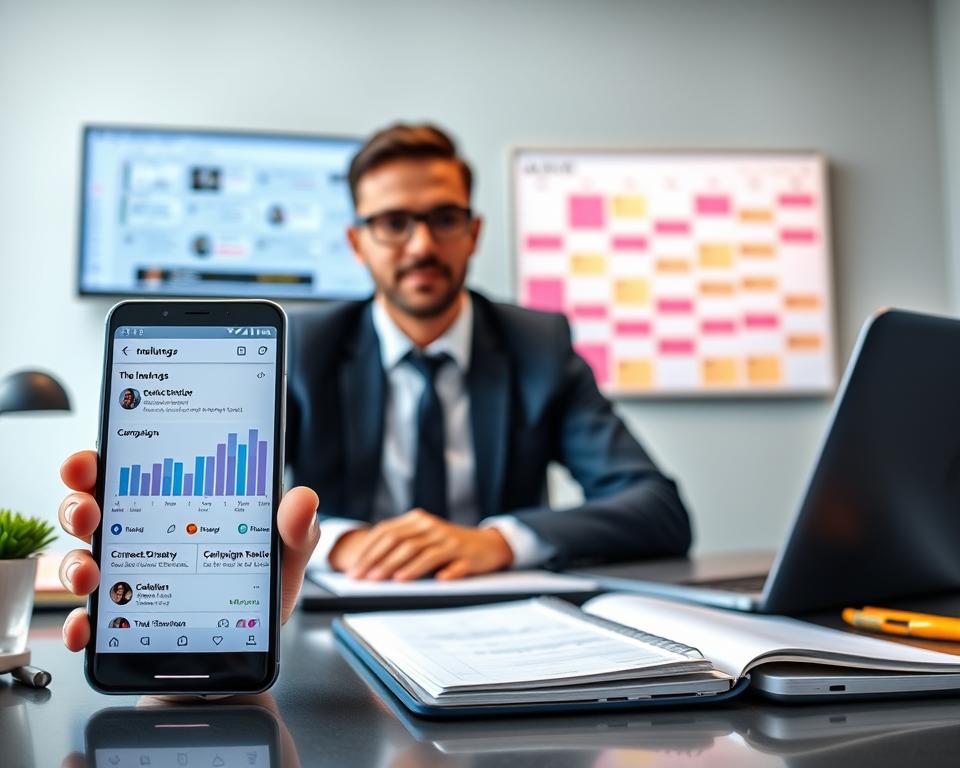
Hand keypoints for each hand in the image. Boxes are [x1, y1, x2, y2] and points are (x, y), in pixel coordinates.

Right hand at [57, 450, 320, 651]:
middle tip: (90, 513)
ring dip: (75, 564)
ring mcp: (127, 581)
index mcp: (177, 510)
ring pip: (81, 560)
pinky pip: (89, 621)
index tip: (89, 462)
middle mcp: (143, 540)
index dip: (100, 462)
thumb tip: (302, 499)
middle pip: (94, 510)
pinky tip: (90, 628)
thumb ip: (296, 529)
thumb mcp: (283, 559)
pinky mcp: (119, 625)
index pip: (130, 473)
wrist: (243, 664)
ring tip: (92, 576)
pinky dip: (82, 624)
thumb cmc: (255, 600)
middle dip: (78, 505)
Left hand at [331, 508, 513, 580]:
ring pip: (422, 551)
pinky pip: (452, 563)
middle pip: (400, 541)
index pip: (386, 532)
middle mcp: (432, 527)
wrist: (489, 544)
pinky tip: (432, 580)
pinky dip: (440, 571)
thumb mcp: (424, 539)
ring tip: (387, 580)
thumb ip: (401, 545)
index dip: (368, 551)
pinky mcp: (467, 555)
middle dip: (379, 561)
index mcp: (418, 520)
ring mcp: (450, 540)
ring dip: (402, 566)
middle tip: (364, 579)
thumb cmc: (449, 546)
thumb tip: (369, 567)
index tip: (354, 571)